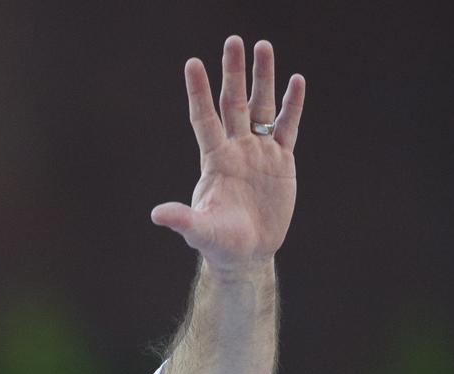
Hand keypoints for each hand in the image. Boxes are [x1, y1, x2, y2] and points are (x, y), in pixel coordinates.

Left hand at [151, 36, 305, 272]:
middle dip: (233, 73)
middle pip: (233, 103)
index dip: (198, 92)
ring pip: (261, 107)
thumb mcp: (201, 232)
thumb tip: (156, 214)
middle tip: (233, 41)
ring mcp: (258, 151)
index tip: (192, 64)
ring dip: (263, 78)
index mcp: (215, 160)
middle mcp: (235, 149)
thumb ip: (183, 220)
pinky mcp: (281, 160)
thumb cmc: (220, 243)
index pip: (204, 119)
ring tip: (264, 46)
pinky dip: (292, 105)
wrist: (247, 253)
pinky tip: (296, 81)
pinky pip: (286, 126)